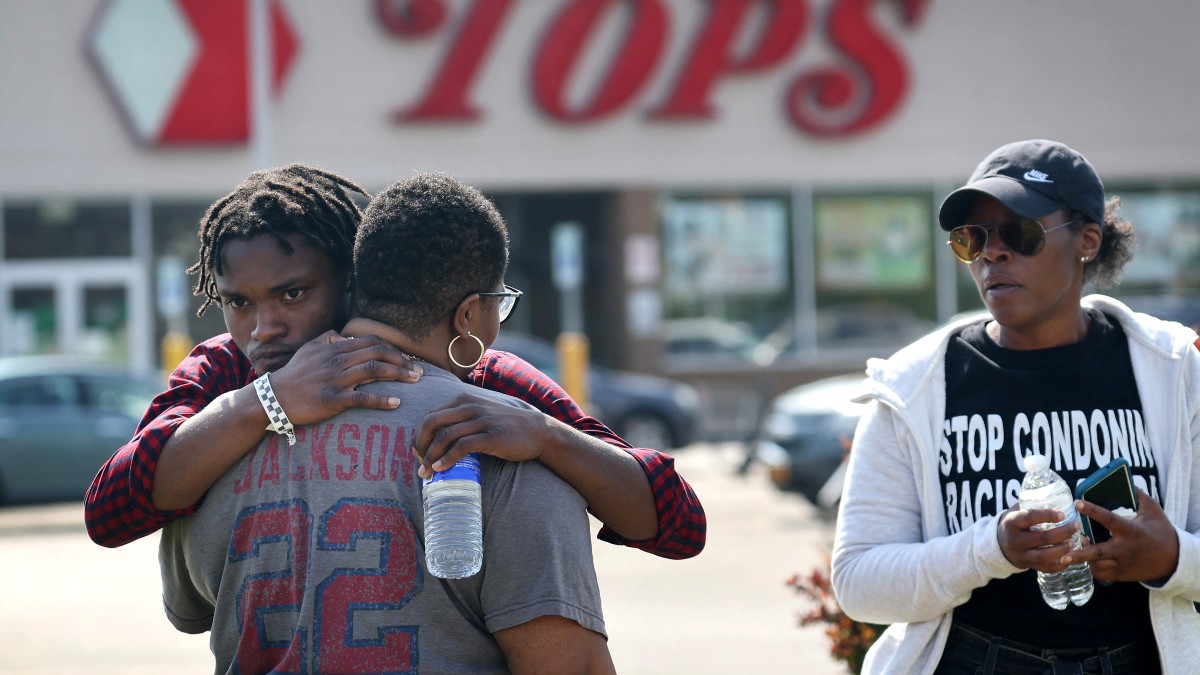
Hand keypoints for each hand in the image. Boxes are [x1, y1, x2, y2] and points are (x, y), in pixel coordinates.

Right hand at [269, 331, 421, 425]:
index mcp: (335, 348)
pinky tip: (396, 402)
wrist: (274, 398)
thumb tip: (346, 335)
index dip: (393, 349)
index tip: (406, 358)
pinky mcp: (332, 399)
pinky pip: (361, 398)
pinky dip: (381, 400)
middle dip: (402, 360)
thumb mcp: (308, 349)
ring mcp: (335, 379)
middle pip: (378, 354)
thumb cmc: (294, 374)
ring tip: (415, 381)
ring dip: (398, 375)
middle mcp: (337, 360)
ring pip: (373, 371)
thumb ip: (328, 337)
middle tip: (419, 371)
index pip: (371, 342)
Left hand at [412, 393, 552, 477]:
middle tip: (419, 462)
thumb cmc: (507, 426)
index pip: (431, 415)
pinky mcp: (491, 436)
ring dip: (431, 456)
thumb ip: (462, 419)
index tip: (418, 452)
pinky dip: (447, 459)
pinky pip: (462, 447)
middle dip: (420, 444)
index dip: (420, 435)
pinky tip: (441, 469)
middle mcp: (470, 407)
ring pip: (444, 436)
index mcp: (464, 400)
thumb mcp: (481, 414)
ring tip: (426, 472)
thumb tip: (437, 437)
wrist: (538, 431)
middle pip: (432, 423)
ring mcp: (481, 421)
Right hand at [996, 506, 1081, 573]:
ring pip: (1044, 555)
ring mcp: (1021, 555)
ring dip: (1062, 550)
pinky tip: (1069, 558)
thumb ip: (1031, 505)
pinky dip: (1059, 565)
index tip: (1063, 514)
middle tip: (1076, 526)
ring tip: (1073, 543)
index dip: (1047, 516)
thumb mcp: (1015, 512)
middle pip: (1042, 538)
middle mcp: (1015, 540)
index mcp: (1011, 523)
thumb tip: (1056, 496)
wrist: (999, 544)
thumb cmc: (1013, 524)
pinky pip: (1045, 568)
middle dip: (1062, 533)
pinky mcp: (1027, 565)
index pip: (1029, 518)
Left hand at [1065, 488, 1179, 582]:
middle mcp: (1125, 549)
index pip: (1108, 519)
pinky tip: (1087, 559)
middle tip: (1062, 552)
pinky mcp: (1122, 575)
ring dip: (1083, 559)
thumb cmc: (1161, 531)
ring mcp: (1123, 564)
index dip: (1092, 510)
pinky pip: (1101, 574)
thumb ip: (1138, 496)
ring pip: (1096, 565)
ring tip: (1074, 549)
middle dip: (1079, 554)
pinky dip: (1091, 567)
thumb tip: (1124, 481)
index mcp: (1131, 531)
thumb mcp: (1153, 511)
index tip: (1077, 503)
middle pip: (1097, 552)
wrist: (1174, 560)